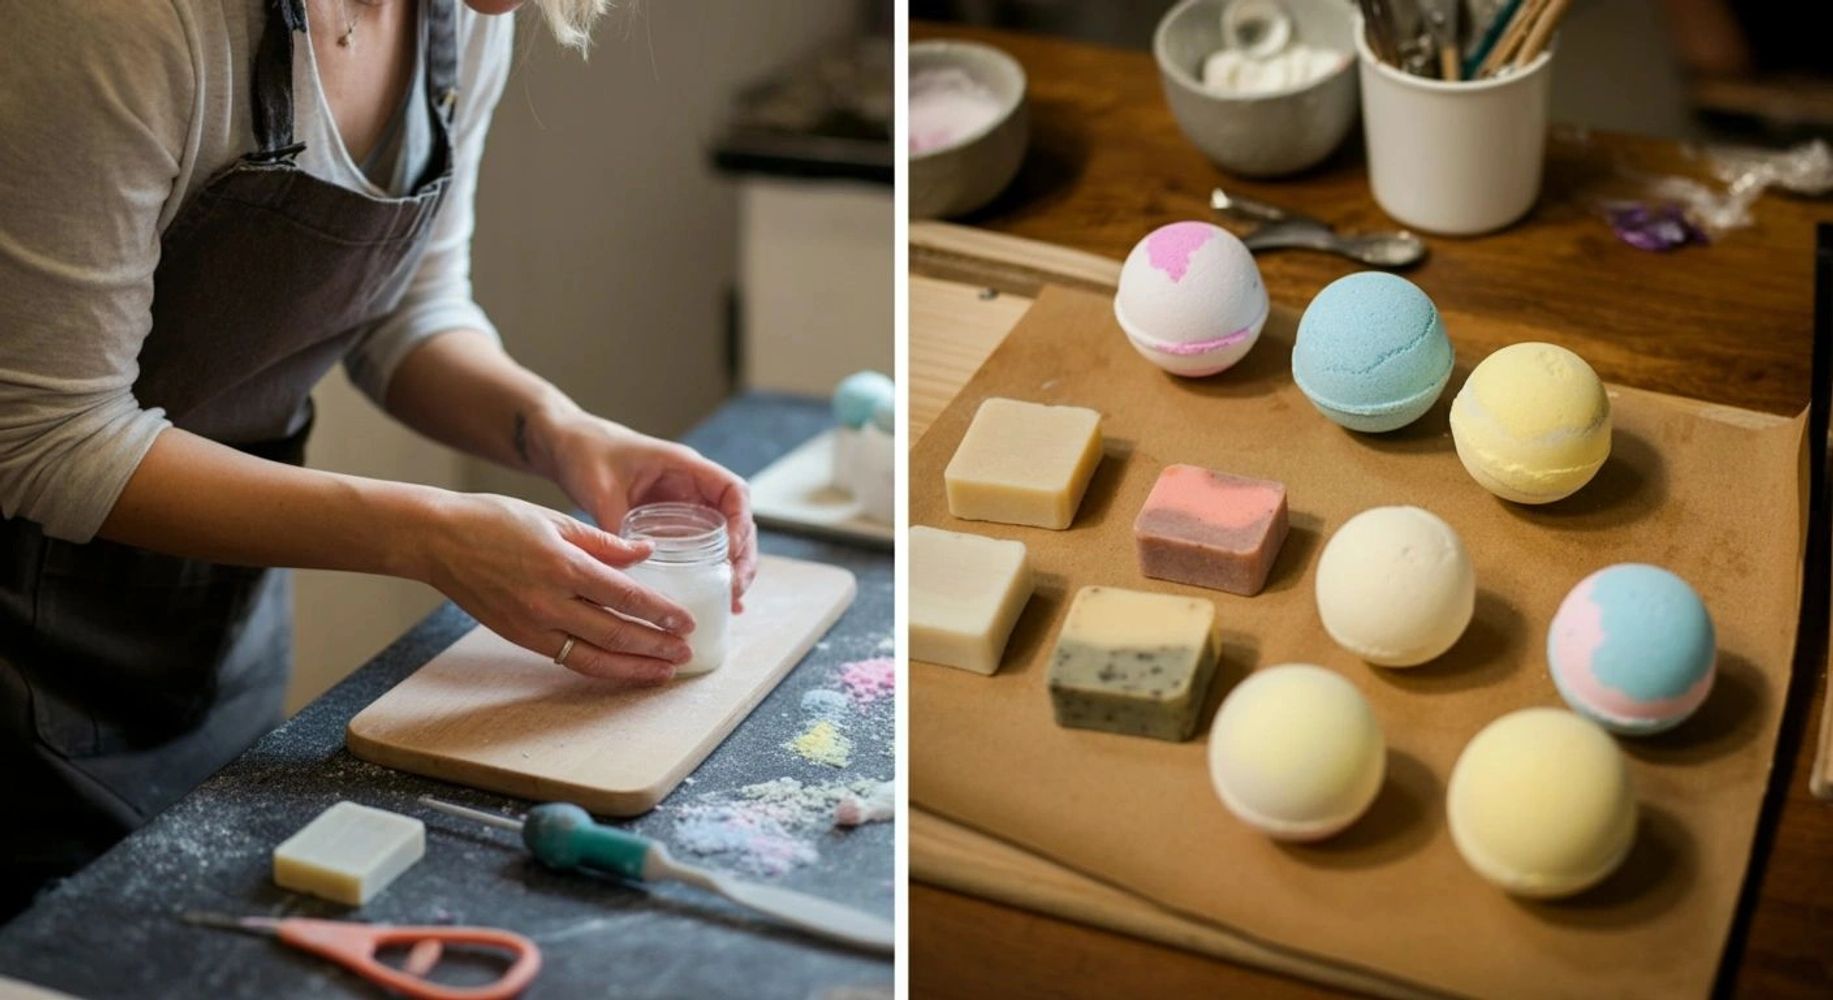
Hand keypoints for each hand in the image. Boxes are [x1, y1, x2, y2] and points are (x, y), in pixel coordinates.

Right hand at [417, 492, 694, 683]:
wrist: (438, 540)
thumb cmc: (495, 520)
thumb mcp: (555, 520)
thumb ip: (604, 542)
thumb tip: (647, 551)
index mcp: (564, 566)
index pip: (626, 596)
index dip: (660, 612)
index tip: (687, 621)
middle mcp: (550, 602)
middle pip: (616, 632)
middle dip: (656, 645)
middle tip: (686, 651)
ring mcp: (533, 625)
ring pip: (595, 656)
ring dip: (634, 666)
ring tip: (665, 671)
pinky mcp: (520, 637)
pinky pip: (568, 659)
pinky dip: (601, 667)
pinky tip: (623, 669)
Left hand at [544, 416, 757, 612]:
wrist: (569, 446)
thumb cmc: (587, 453)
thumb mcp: (600, 488)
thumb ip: (615, 523)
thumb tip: (626, 569)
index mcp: (684, 466)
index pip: (732, 490)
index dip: (740, 522)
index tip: (730, 553)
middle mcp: (692, 485)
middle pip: (737, 519)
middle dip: (743, 554)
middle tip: (736, 588)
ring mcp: (685, 504)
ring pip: (725, 535)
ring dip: (733, 566)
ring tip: (732, 600)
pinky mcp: (672, 522)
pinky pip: (702, 546)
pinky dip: (712, 570)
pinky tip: (718, 599)